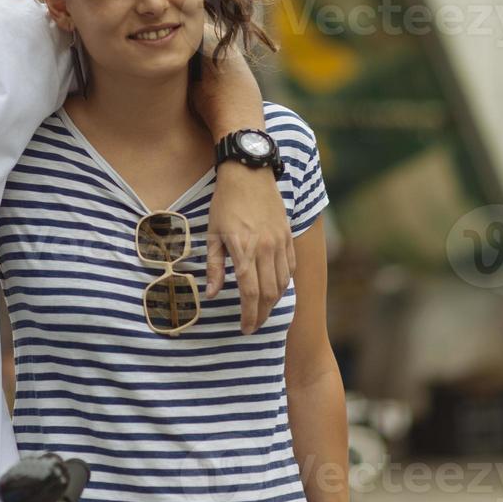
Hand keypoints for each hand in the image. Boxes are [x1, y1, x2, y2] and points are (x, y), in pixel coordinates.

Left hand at [206, 162, 294, 333]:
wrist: (249, 173)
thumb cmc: (225, 202)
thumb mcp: (212, 233)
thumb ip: (214, 266)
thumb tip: (212, 294)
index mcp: (244, 250)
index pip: (250, 292)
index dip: (248, 314)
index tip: (245, 328)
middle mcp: (266, 249)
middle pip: (269, 293)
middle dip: (261, 314)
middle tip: (253, 326)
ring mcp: (280, 242)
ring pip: (283, 282)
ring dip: (274, 301)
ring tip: (262, 311)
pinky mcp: (288, 235)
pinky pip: (290, 267)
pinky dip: (284, 282)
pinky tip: (276, 289)